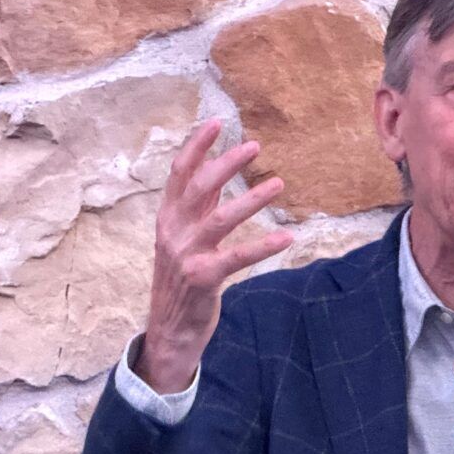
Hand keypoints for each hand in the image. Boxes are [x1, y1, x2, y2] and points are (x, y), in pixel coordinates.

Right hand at [136, 120, 292, 392]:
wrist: (169, 330)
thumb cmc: (181, 280)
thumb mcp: (183, 238)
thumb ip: (199, 208)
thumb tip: (216, 172)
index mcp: (167, 218)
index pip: (179, 174)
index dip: (196, 146)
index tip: (216, 122)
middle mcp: (172, 232)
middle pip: (198, 188)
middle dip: (225, 163)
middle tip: (254, 145)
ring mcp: (185, 255)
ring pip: (219, 219)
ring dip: (250, 199)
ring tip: (278, 183)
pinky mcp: (203, 279)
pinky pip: (236, 257)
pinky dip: (263, 246)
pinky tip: (286, 237)